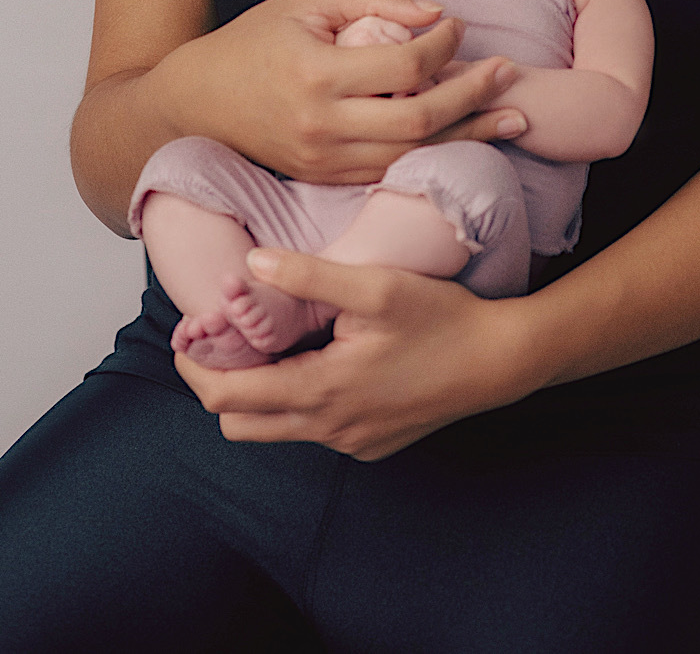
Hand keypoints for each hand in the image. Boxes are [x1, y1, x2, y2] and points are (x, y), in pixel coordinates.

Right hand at [165, 0, 527, 183]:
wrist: (197, 102)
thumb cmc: (257, 39)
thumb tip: (435, 9)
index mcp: (316, 74)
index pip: (404, 67)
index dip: (443, 45)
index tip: (459, 25)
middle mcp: (322, 126)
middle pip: (419, 121)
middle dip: (473, 96)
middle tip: (508, 72)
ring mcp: (324, 161)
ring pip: (412, 156)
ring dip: (468, 136)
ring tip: (512, 116)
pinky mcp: (326, 179)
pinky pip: (390, 172)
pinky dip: (433, 156)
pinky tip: (466, 139)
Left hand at [176, 246, 532, 458]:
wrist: (500, 360)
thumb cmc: (443, 318)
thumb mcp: (376, 285)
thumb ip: (310, 275)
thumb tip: (252, 263)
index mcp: (321, 392)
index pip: (228, 399)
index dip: (196, 369)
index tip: (189, 338)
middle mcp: (330, 429)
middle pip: (241, 426)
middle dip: (223, 386)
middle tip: (229, 340)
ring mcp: (352, 443)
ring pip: (278, 430)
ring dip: (263, 395)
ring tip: (276, 344)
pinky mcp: (372, 445)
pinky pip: (317, 432)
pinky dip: (303, 402)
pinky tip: (327, 359)